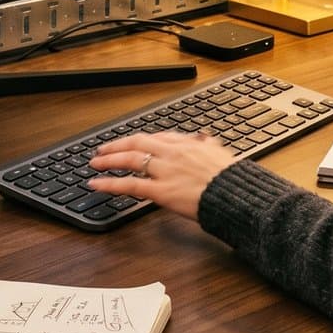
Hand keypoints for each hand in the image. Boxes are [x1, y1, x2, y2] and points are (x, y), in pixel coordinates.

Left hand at [86, 131, 235, 220]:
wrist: (238, 195)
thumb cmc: (233, 181)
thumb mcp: (223, 156)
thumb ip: (210, 147)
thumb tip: (207, 140)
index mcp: (189, 144)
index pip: (158, 137)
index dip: (141, 141)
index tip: (132, 143)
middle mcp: (173, 153)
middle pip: (138, 143)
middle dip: (117, 145)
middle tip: (103, 149)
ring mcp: (165, 171)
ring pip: (130, 159)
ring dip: (109, 160)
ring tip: (95, 163)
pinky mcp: (161, 191)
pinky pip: (129, 185)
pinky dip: (110, 184)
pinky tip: (97, 184)